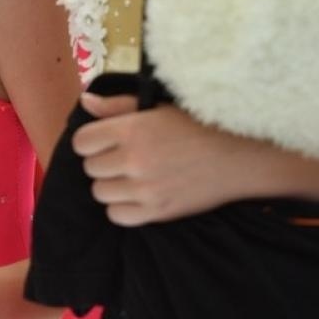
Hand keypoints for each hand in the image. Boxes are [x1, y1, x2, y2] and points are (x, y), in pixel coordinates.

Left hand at [72, 93, 262, 224]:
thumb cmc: (197, 126)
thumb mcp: (156, 108)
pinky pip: (117, 216)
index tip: (103, 141)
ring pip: (100, 193)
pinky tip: (137, 195)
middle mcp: (134, 160)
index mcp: (131, 130)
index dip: (90, 141)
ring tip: (131, 176)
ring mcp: (145, 189)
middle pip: (91, 168)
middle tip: (122, 158)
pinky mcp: (158, 212)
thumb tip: (86, 102)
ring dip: (111, 185)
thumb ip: (117, 106)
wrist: (237, 156)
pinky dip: (122, 208)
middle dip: (102, 161)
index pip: (82, 142)